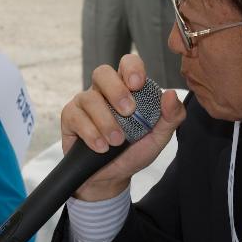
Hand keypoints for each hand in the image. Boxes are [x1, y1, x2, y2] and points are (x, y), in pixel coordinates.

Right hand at [61, 53, 185, 201]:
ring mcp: (84, 103)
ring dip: (106, 121)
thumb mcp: (158, 137)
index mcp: (126, 88)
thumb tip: (171, 95)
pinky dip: (91, 133)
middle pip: (102, 72)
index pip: (127, 63)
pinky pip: (76, 117)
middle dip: (116, 91)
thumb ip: (171, 117)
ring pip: (89, 98)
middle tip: (129, 112)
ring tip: (117, 141)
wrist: (111, 178)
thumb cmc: (133, 152)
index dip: (131, 68)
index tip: (138, 84)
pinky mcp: (70, 118)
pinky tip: (101, 147)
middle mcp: (103, 91)